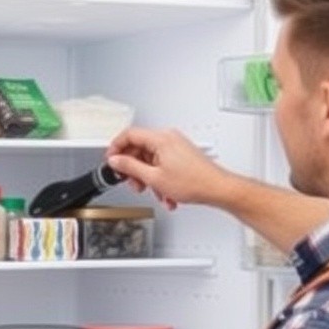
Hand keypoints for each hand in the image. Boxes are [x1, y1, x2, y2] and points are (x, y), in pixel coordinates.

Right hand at [106, 128, 231, 209]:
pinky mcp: (181, 156)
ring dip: (148, 178)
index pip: (129, 135)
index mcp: (160, 138)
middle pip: (140, 149)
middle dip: (134, 169)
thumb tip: (116, 161)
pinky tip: (165, 194)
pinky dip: (160, 179)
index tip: (112, 161)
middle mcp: (168, 138)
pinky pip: (162, 164)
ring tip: (153, 191)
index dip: (116, 148)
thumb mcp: (154, 178)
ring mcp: (176, 146)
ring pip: (151, 160)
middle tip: (132, 182)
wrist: (217, 188)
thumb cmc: (194, 182)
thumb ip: (130, 168)